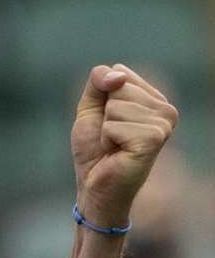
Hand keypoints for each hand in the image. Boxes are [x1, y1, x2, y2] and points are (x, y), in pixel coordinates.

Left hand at [72, 64, 179, 227]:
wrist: (95, 185)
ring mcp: (163, 124)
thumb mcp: (90, 108)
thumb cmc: (95, 149)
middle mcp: (166, 109)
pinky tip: (117, 152)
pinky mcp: (154, 139)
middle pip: (118, 86)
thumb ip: (98, 82)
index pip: (119, 72)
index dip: (101, 98)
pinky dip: (107, 139)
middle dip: (103, 113)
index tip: (107, 121)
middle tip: (111, 136)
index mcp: (154, 98)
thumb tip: (118, 76)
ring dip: (105, 128)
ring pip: (115, 106)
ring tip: (115, 145)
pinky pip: (113, 125)